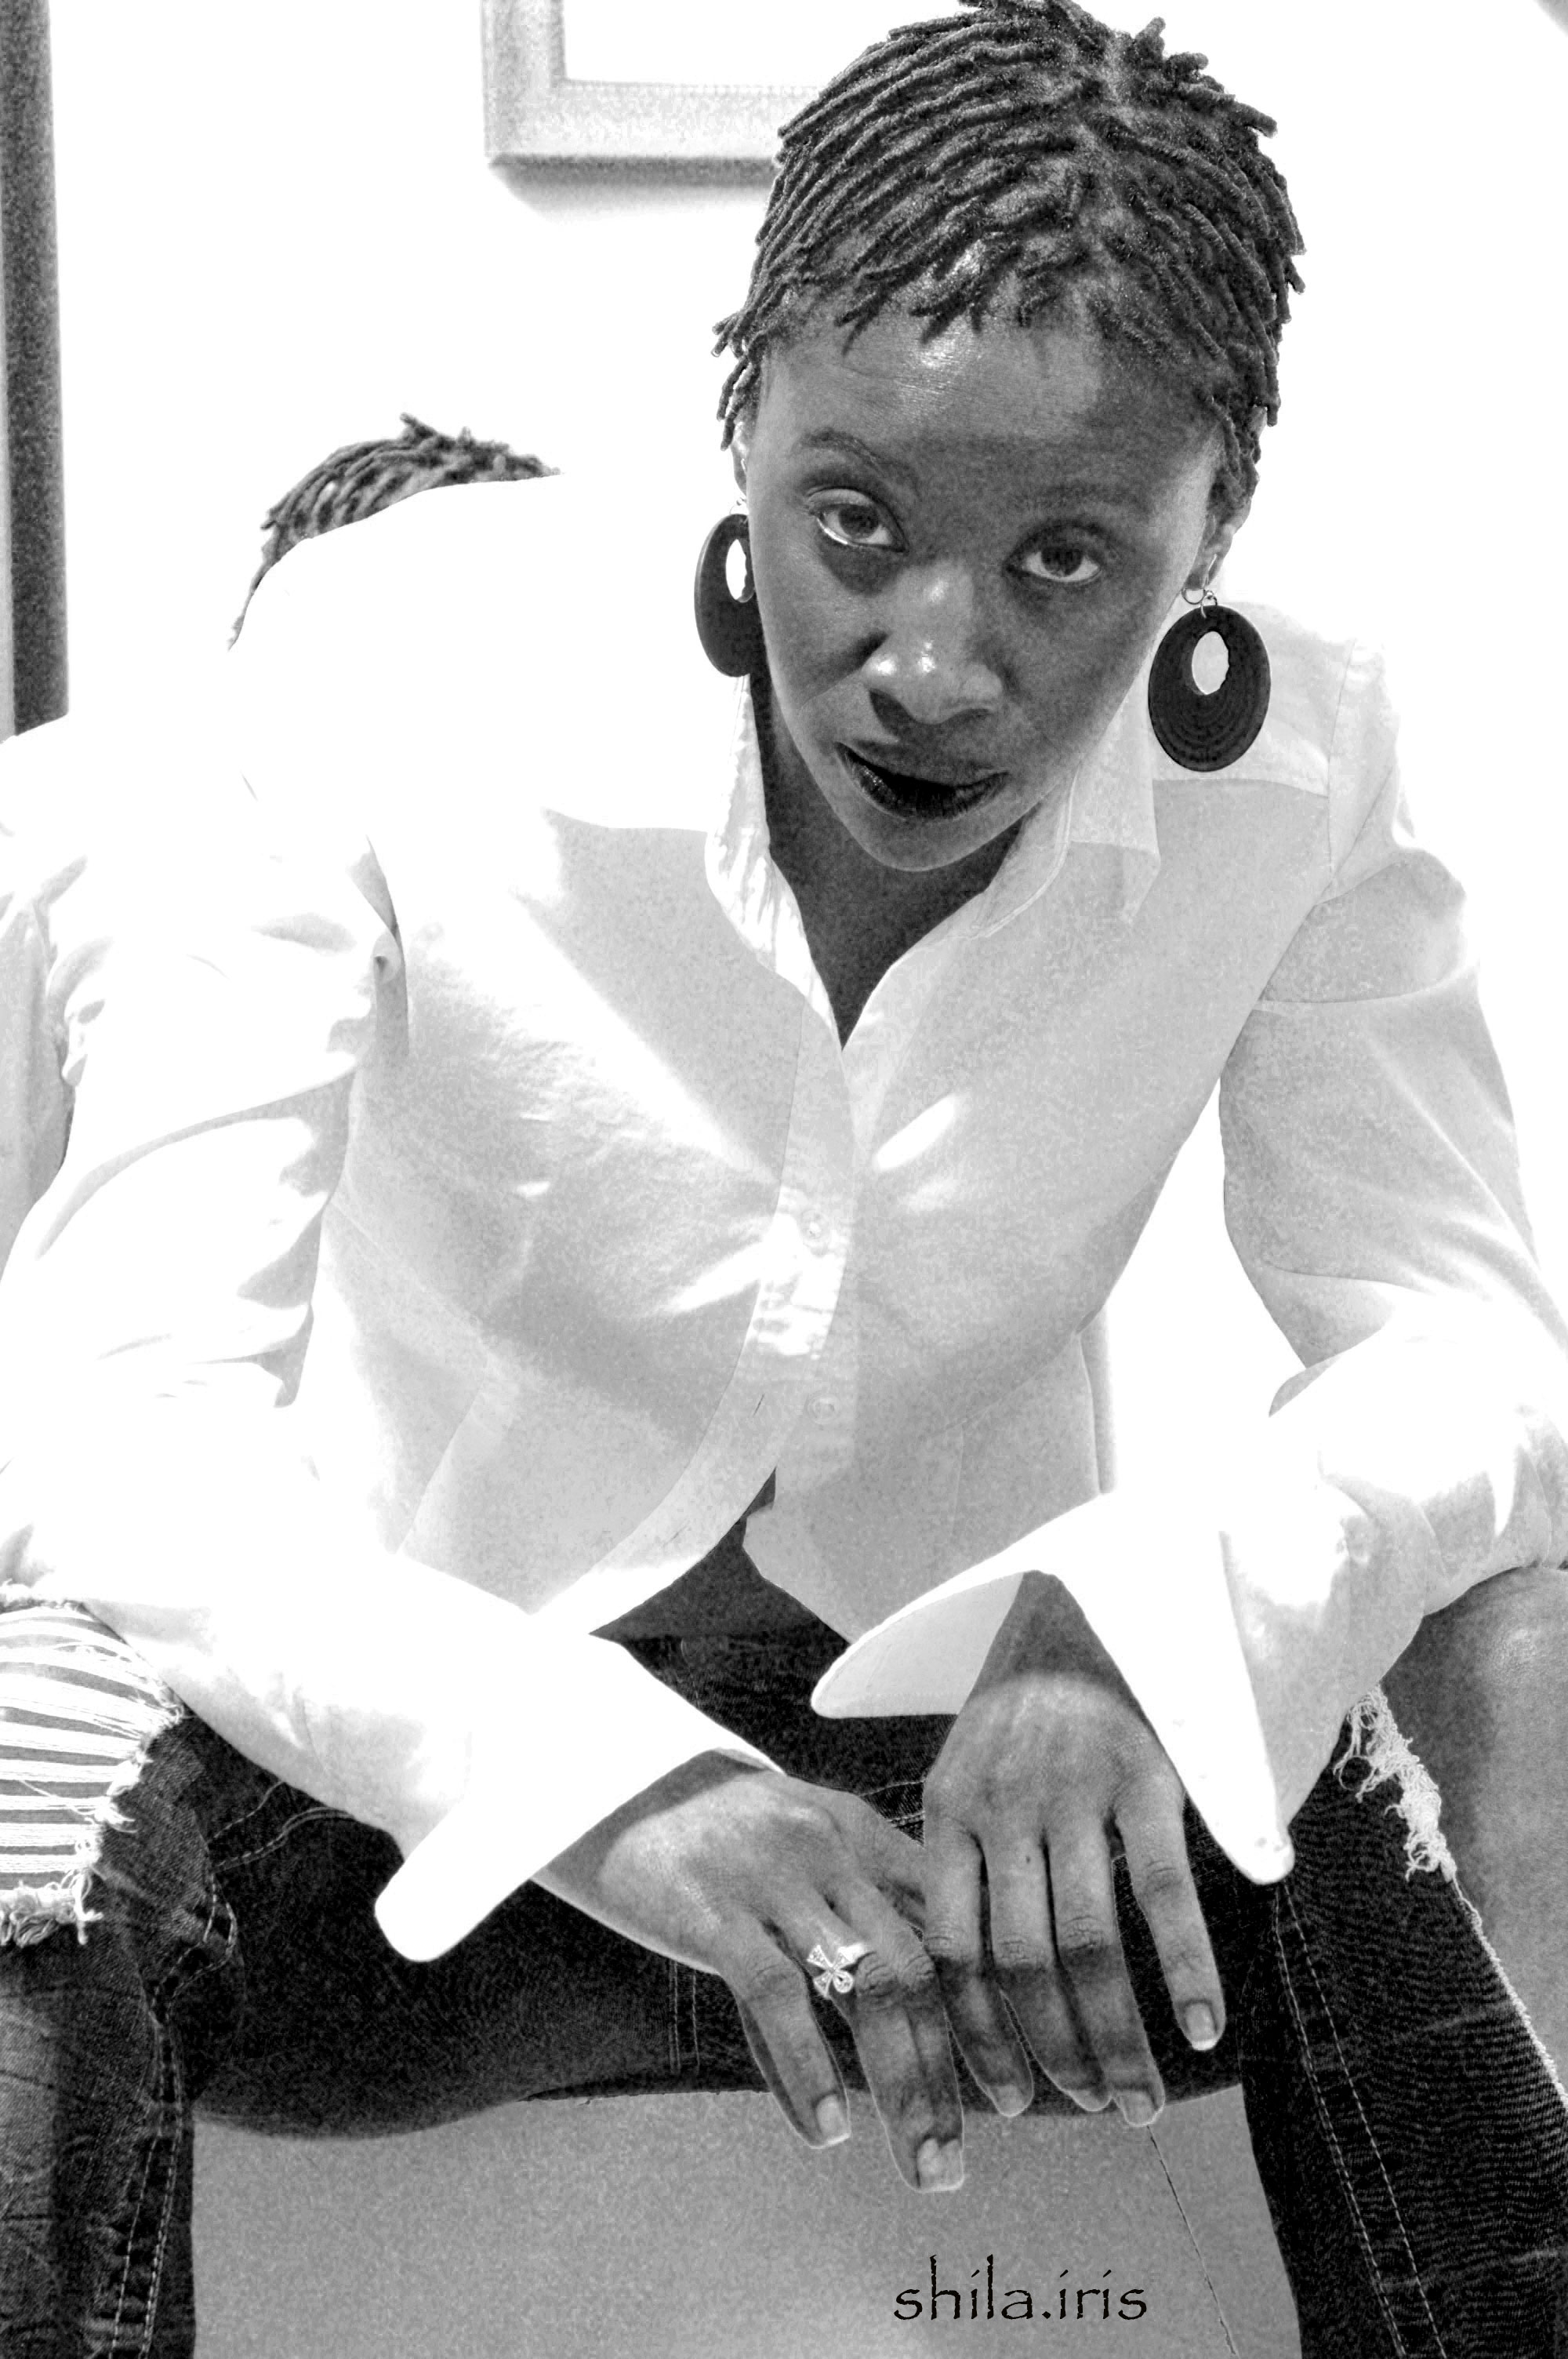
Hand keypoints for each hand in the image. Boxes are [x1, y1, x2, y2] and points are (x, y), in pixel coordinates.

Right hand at [537, 1752, 965, 2190]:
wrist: (610, 1778)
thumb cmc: (713, 1831)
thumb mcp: (801, 1844)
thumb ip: (857, 1911)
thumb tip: (919, 2008)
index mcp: (862, 1833)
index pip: (950, 1926)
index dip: (986, 2013)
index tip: (1006, 2090)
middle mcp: (831, 1849)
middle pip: (919, 1969)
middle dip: (951, 2072)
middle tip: (962, 2157)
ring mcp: (773, 1877)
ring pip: (868, 1990)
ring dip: (904, 2088)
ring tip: (922, 2164)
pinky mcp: (710, 1908)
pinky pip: (775, 1995)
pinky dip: (807, 2069)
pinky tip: (826, 2129)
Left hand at [922, 1573, 1224, 2126]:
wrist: (1092, 1595)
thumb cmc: (1027, 1706)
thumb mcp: (967, 1771)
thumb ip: (963, 1861)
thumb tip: (963, 1985)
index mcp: (946, 1811)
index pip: (948, 1952)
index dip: (976, 2038)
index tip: (1003, 2102)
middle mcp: (1002, 1805)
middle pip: (1018, 1965)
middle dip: (1054, 2056)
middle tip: (1092, 2111)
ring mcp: (1073, 1791)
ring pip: (1088, 1946)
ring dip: (1117, 2038)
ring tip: (1141, 2100)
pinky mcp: (1145, 1775)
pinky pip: (1164, 1893)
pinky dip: (1187, 1970)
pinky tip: (1205, 2031)